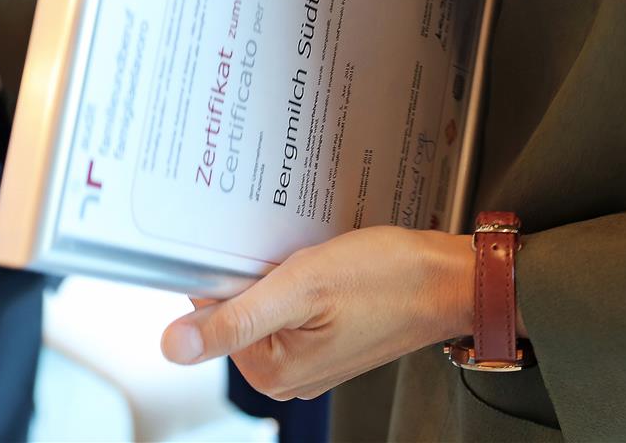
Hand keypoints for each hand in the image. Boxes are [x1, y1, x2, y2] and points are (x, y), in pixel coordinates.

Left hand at [161, 226, 521, 400]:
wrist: (451, 280)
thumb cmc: (390, 280)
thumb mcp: (303, 287)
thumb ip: (236, 316)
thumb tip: (174, 345)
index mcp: (273, 371)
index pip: (212, 312)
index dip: (230, 270)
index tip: (256, 250)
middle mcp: (286, 375)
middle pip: (239, 308)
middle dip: (257, 271)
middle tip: (296, 254)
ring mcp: (308, 358)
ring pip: (267, 302)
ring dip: (281, 273)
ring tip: (316, 259)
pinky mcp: (327, 340)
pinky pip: (294, 305)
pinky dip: (301, 280)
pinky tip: (327, 266)